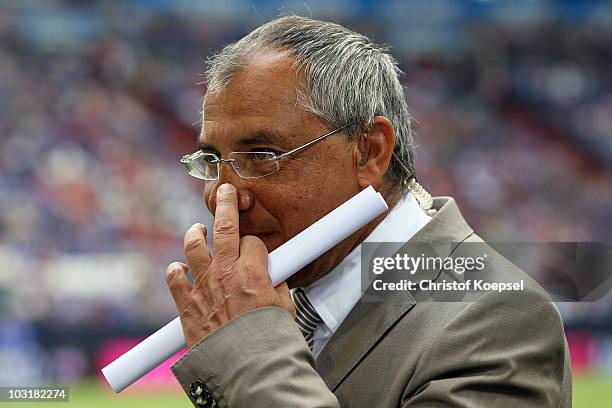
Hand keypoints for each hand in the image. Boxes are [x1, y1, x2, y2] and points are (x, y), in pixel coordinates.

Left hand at [165, 183, 294, 347]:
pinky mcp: (187, 304)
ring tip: (199, 230)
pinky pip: (174, 277)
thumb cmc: (267, 341)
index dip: (257, 244)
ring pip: (193, 245)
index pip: (254, 241)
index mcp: (253, 272)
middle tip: (227, 191)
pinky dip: (176, 270)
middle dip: (226, 203)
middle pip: (225, 226)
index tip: (258, 251)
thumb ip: (278, 287)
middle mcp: (226, 272)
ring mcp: (204, 286)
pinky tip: (181, 268)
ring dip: (196, 233)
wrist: (243, 369)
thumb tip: (274, 279)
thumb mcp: (285, 309)